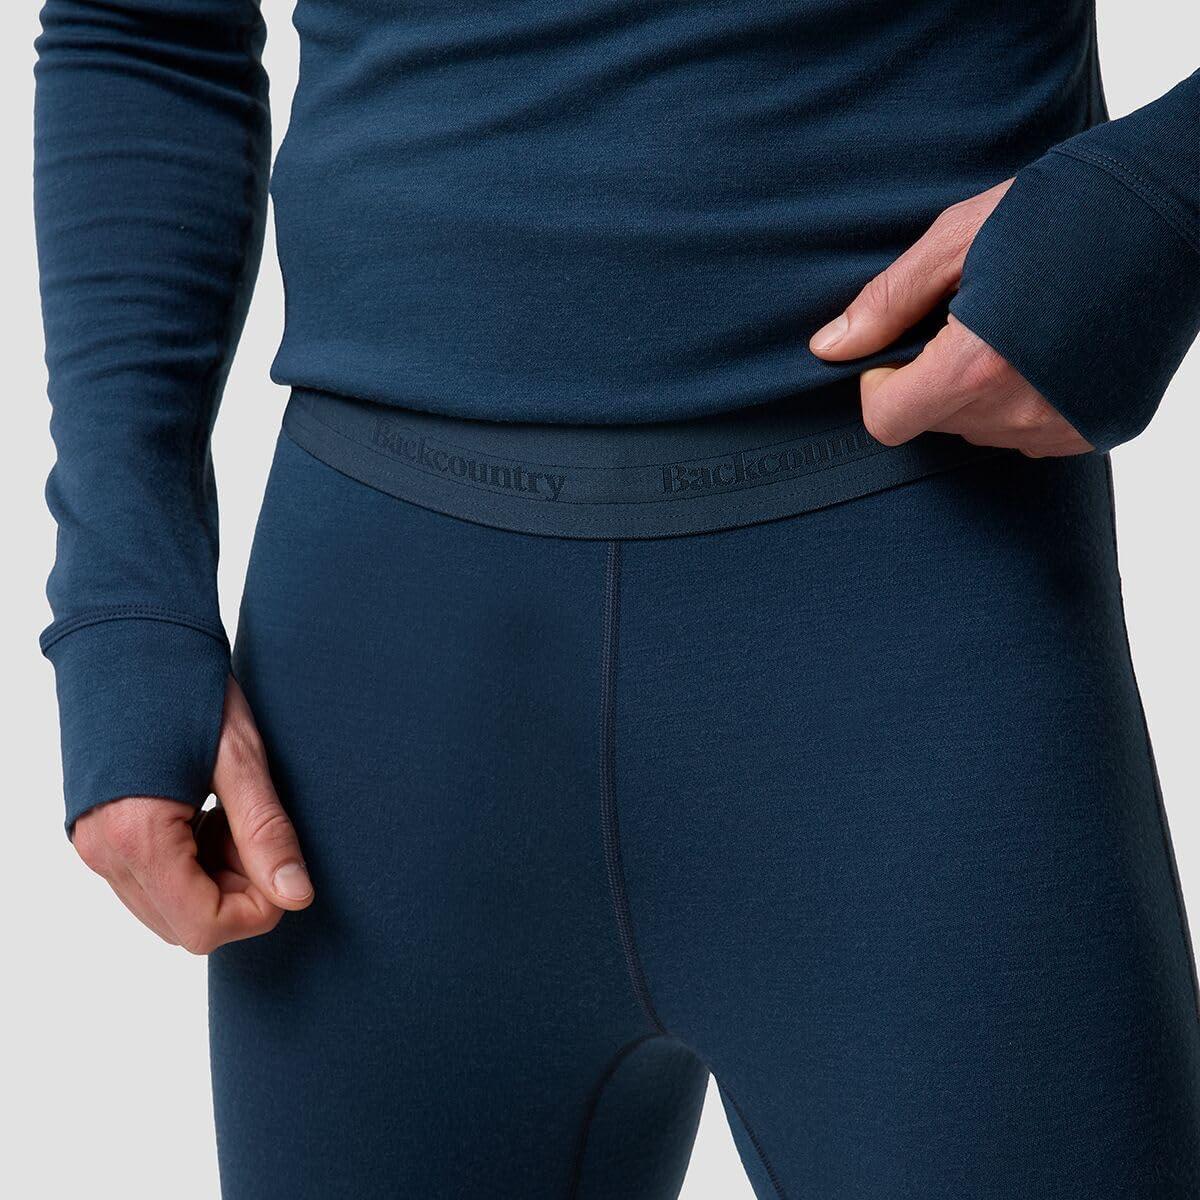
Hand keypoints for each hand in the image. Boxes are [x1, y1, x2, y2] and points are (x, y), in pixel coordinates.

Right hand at [72, 677, 312, 953]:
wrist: (131, 635)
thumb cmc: (185, 687)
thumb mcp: (240, 759)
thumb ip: (265, 832)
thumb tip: (297, 896)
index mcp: (137, 836)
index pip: (202, 926)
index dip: (256, 910)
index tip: (284, 869)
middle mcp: (105, 851)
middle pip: (184, 924)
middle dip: (236, 893)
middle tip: (258, 833)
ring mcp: (96, 844)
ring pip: (168, 905)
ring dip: (214, 876)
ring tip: (233, 815)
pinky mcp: (100, 831)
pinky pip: (151, 877)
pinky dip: (190, 860)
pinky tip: (208, 812)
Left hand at [809, 180, 1091, 458]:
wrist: (1180, 201)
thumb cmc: (1064, 206)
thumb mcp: (958, 239)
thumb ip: (887, 303)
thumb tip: (830, 349)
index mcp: (975, 368)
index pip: (887, 422)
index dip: (880, 387)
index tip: (899, 352)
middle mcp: (1021, 413)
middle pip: (936, 423)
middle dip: (934, 378)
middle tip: (972, 317)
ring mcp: (1065, 428)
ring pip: (983, 429)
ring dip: (981, 389)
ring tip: (1019, 324)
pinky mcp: (1101, 429)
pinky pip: (1032, 431)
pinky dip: (1026, 398)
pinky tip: (1051, 346)